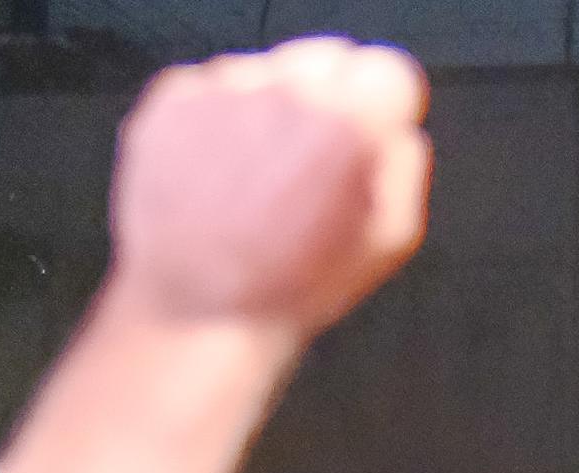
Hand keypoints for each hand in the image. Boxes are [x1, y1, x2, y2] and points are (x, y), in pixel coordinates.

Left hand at [106, 39, 428, 341]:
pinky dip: (220, 121)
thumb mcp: (390, 241)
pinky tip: (220, 174)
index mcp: (346, 124)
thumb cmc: (291, 286)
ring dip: (272, 109)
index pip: (388, 70)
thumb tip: (398, 131)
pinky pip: (213, 89)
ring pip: (269, 71)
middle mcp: (284, 93)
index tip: (370, 132)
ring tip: (258, 178)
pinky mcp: (172, 98)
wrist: (196, 308)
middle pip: (330, 57)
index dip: (384, 107)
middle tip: (311, 162)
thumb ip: (406, 167)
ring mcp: (223, 91)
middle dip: (330, 99)